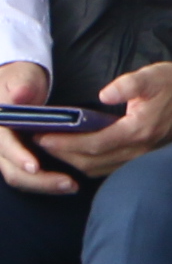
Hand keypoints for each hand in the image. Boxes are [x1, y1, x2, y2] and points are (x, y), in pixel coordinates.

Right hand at [0, 62, 69, 197]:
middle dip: (38, 180)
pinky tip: (67, 184)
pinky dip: (45, 182)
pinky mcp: (18, 158)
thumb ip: (21, 85)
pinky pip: (28, 176)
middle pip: (12, 170)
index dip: (18, 157)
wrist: (19, 83)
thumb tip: (19, 95)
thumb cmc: (20, 79)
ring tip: (72, 186)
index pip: (3, 146)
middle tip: (68, 183)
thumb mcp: (21, 77)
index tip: (35, 166)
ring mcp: (7, 153)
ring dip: (44, 185)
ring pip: (20, 177)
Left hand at [44, 63, 171, 178]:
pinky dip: (90, 166)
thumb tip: (104, 93)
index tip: (43, 136)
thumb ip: (128, 84)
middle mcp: (139, 150)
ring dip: (74, 162)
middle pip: (91, 162)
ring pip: (99, 169)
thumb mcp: (154, 75)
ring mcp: (143, 157)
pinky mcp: (144, 158)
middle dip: (63, 154)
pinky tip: (81, 156)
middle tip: (41, 144)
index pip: (92, 144)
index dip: (65, 142)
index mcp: (138, 130)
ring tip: (56, 150)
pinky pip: (110, 169)